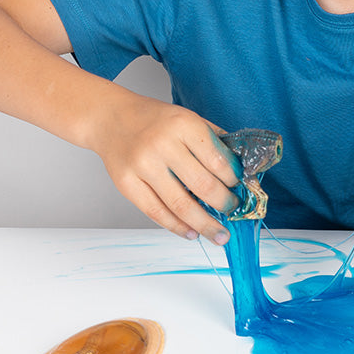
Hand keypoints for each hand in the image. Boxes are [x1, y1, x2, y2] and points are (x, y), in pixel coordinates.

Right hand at [90, 94, 242, 243]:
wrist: (111, 119)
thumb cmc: (155, 120)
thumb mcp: (188, 118)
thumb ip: (214, 140)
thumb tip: (241, 169)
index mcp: (183, 125)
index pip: (218, 159)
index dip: (233, 179)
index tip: (240, 188)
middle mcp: (162, 145)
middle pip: (203, 185)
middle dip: (224, 203)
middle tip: (233, 211)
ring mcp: (143, 166)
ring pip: (180, 205)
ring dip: (205, 224)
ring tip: (220, 235)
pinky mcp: (126, 184)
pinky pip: (156, 212)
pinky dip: (177, 226)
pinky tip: (191, 232)